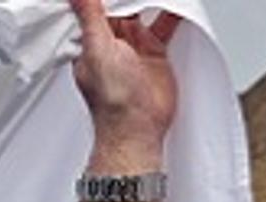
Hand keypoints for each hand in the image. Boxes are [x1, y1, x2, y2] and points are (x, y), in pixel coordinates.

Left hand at [70, 0, 180, 166]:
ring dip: (150, 0)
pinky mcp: (154, 52)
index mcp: (90, 41)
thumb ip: (89, 17)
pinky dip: (172, 12)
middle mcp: (111, 42)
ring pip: (142, 12)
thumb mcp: (97, 49)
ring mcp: (133, 47)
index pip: (95, 8)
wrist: (138, 125)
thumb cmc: (112, 98)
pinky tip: (177, 5)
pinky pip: (164, 25)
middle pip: (120, 6)